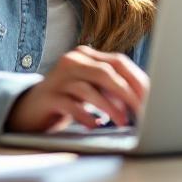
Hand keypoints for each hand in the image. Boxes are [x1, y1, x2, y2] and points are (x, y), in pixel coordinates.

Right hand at [5, 46, 149, 132]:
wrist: (30, 110)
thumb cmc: (69, 99)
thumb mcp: (92, 90)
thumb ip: (112, 89)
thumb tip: (142, 99)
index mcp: (86, 55)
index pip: (118, 61)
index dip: (137, 79)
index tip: (151, 98)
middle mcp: (72, 62)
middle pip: (106, 72)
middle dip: (127, 93)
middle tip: (141, 111)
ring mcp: (58, 78)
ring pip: (89, 89)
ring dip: (110, 107)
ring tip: (122, 122)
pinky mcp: (48, 97)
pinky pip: (71, 105)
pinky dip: (86, 116)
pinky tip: (94, 125)